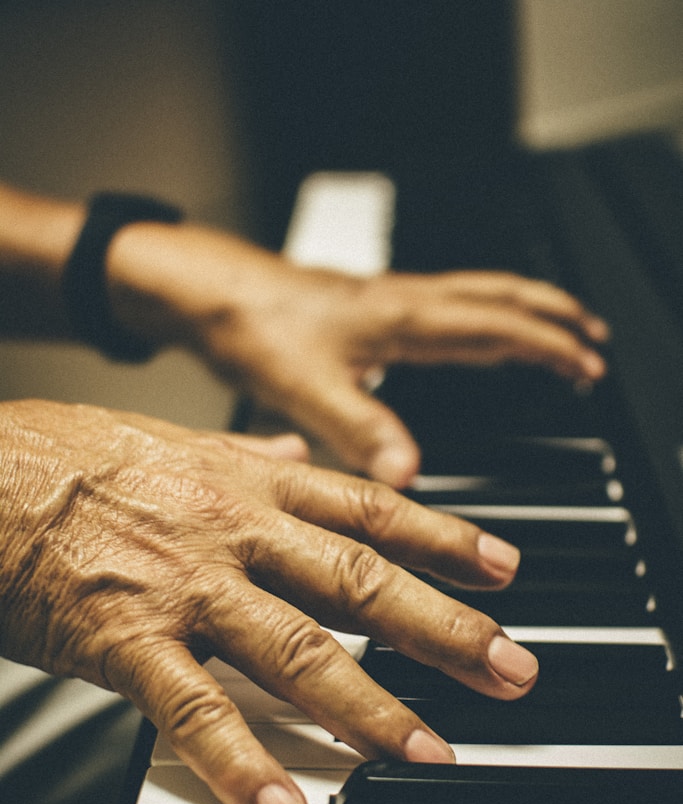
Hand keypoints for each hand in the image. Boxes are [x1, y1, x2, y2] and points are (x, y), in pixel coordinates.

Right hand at [0, 399, 536, 803]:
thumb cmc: (73, 457)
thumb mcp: (180, 441)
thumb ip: (253, 458)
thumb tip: (303, 455)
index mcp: (249, 483)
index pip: (369, 508)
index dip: (443, 538)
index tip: (503, 568)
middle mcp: (234, 532)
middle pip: (360, 582)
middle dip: (444, 629)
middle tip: (509, 669)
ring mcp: (186, 588)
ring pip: (298, 652)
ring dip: (372, 708)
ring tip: (429, 751)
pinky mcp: (126, 640)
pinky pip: (195, 712)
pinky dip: (244, 764)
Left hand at [107, 224, 608, 487]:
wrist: (208, 289)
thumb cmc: (251, 325)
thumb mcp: (305, 386)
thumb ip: (359, 428)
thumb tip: (408, 476)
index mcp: (400, 318)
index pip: (496, 325)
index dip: (547, 346)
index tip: (587, 367)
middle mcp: (402, 301)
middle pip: (499, 296)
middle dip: (553, 315)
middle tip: (593, 339)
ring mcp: (387, 299)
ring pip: (476, 294)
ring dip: (522, 311)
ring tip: (554, 332)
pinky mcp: (368, 306)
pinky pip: (447, 304)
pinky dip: (482, 317)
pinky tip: (472, 339)